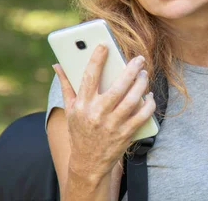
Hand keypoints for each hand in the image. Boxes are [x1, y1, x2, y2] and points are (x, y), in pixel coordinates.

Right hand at [52, 44, 155, 180]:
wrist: (88, 163)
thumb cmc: (80, 131)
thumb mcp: (70, 110)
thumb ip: (66, 86)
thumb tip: (57, 65)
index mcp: (81, 105)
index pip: (88, 77)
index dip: (96, 59)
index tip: (105, 45)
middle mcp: (97, 114)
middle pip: (118, 87)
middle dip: (131, 70)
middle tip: (139, 59)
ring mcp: (112, 125)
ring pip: (133, 99)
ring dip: (142, 84)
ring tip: (144, 74)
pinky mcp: (125, 134)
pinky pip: (143, 114)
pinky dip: (149, 103)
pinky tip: (149, 95)